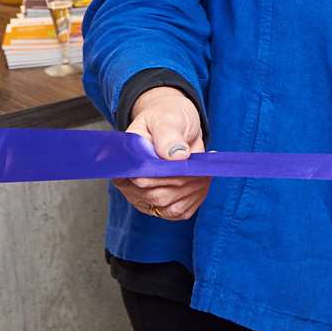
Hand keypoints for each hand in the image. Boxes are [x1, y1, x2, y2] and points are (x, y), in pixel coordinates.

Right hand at [113, 86, 209, 221]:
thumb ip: (168, 135)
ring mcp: (147, 196)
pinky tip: (202, 182)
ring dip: (193, 191)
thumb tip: (177, 155)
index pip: (141, 179)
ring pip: (170, 207)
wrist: (176, 123)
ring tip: (203, 171)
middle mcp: (132, 183)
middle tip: (200, 164)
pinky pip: (179, 212)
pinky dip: (195, 199)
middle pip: (158, 196)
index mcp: (128, 161)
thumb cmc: (167, 118)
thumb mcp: (167, 118)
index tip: (185, 160)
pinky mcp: (163, 203)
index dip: (166, 174)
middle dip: (185, 181)